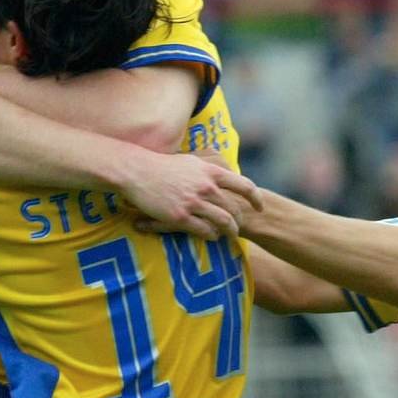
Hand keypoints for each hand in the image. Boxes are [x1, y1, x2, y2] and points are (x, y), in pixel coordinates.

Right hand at [123, 151, 260, 240]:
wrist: (137, 171)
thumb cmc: (163, 165)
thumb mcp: (192, 160)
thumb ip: (209, 168)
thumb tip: (222, 172)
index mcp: (211, 172)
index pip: (244, 185)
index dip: (256, 198)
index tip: (260, 208)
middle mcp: (206, 187)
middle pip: (234, 209)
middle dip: (239, 221)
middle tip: (238, 228)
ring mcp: (194, 202)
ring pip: (223, 222)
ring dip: (229, 232)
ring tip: (228, 236)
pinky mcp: (180, 216)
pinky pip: (204, 231)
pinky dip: (212, 236)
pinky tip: (211, 237)